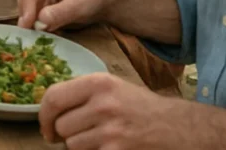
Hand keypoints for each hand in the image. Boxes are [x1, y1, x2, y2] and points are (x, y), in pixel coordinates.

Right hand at [16, 0, 109, 31]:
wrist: (102, 0)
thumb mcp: (82, 5)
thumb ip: (62, 12)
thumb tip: (39, 22)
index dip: (28, 4)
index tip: (26, 24)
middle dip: (27, 13)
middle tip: (29, 32)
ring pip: (26, 4)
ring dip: (32, 19)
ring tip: (44, 31)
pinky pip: (32, 11)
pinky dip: (37, 21)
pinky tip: (47, 28)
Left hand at [40, 73, 205, 149]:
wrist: (181, 129)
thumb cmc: (141, 109)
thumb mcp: (112, 89)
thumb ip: (81, 95)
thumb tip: (47, 113)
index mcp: (98, 82)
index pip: (53, 98)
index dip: (43, 117)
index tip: (47, 130)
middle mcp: (103, 103)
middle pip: (61, 126)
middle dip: (67, 136)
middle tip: (84, 136)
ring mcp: (111, 130)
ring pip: (73, 145)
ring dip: (83, 148)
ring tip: (103, 141)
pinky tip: (112, 148)